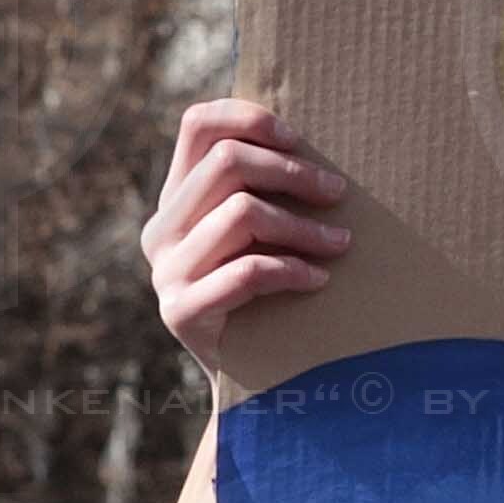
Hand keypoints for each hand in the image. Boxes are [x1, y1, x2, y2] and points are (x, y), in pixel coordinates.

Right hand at [145, 100, 352, 380]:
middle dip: (293, 173)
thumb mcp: (264, 238)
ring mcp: (165, 270)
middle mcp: (161, 228)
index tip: (300, 140)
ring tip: (342, 244)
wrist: (252, 383)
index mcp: (177, 198)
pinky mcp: (181, 311)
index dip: (250, 119)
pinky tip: (319, 279)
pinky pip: (246, 272)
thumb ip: (268, 194)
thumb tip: (325, 149)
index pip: (198, 126)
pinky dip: (292, 270)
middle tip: (338, 194)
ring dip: (304, 227)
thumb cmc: (273, 297)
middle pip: (228, 163)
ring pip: (241, 213)